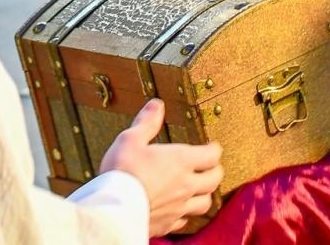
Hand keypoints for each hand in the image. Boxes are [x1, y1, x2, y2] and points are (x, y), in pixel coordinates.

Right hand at [101, 99, 223, 236]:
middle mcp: (185, 185)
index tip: (212, 146)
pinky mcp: (168, 224)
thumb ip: (147, 123)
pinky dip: (186, 214)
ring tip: (201, 190)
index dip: (214, 149)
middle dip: (215, 171)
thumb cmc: (122, 173)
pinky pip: (185, 220)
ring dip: (205, 194)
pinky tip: (179, 211)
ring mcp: (179, 206)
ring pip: (205, 202)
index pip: (211, 155)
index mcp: (180, 161)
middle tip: (211, 166)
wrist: (113, 208)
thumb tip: (157, 107)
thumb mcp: (131, 139)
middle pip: (214, 179)